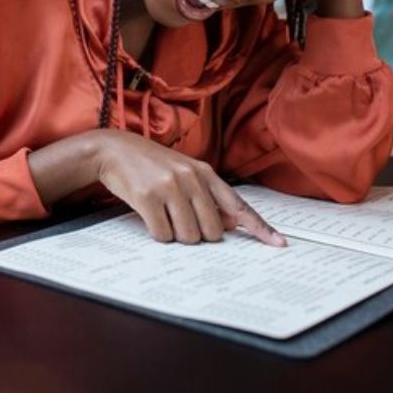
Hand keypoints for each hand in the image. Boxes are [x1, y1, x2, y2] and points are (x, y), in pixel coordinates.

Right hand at [92, 130, 285, 246]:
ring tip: (164, 215)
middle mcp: (190, 178)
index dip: (259, 227)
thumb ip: (209, 195)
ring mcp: (169, 187)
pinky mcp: (147, 198)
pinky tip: (151, 218)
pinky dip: (159, 235)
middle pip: (212, 230)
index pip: (238, 205)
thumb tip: (233, 223)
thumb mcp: (185, 172)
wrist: (114, 149)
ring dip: (177, 236)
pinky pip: (163, 235)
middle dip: (199, 235)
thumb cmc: (151, 164)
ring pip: (188, 236)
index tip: (278, 243)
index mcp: (204, 172)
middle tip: (181, 221)